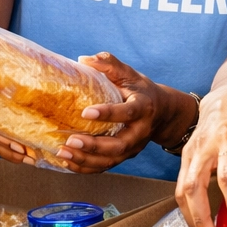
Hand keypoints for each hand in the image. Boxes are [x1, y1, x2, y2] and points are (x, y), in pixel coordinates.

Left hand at [30, 51, 187, 172]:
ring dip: (86, 159)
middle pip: (119, 145)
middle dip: (94, 145)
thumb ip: (109, 64)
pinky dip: (86, 167)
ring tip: (64, 152)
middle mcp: (140, 132)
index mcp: (143, 108)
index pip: (128, 112)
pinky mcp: (124, 156)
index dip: (108, 114)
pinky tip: (68, 161)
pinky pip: (105, 166)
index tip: (86, 113)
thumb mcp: (130, 74)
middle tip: (71, 140)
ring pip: (111, 160)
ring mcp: (133, 147)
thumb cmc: (141, 90)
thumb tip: (84, 60)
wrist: (162, 113)